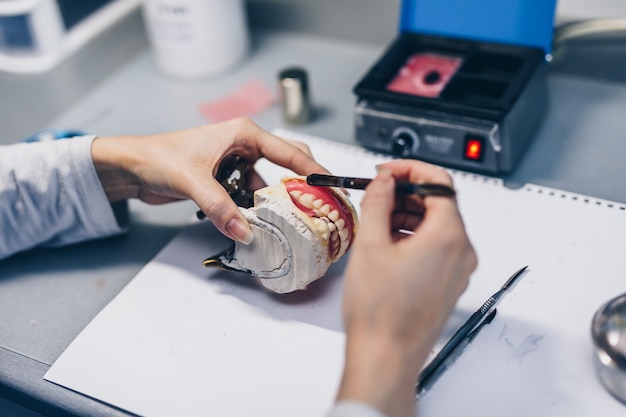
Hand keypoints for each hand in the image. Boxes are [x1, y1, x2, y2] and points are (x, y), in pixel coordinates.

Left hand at [91, 118, 329, 242]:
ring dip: (275, 202)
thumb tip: (247, 233)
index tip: (334, 185)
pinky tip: (259, 223)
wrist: (131, 166)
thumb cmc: (159, 157)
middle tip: (320, 204)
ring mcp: (235, 162)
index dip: (314, 168)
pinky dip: (255, 209)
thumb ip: (221, 207)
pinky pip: (249, 194)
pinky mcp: (225, 178)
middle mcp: (244, 145)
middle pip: (286, 163)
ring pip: (267, 183)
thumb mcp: (193, 181)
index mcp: (243, 133)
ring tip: (292, 222)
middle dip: (302, 184)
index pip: (290, 151)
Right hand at [336, 160, 476, 416]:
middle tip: (376, 192)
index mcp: (449, 236)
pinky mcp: (448, 283)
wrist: (386, 356)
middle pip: (439, 203)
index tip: (387, 171)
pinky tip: (386, 244)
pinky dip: (412, 236)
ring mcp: (457, 270)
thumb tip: (384, 181)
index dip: (410, 169)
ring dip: (407, 215)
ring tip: (375, 221)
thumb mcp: (371, 245)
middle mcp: (461, 252)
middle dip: (406, 193)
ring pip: (436, 225)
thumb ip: (378, 202)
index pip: (439, 182)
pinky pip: (435, 247)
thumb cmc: (380, 312)